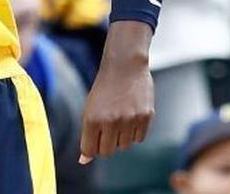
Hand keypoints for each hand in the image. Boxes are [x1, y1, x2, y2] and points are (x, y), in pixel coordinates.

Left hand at [79, 21, 154, 162]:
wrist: (125, 67)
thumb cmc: (104, 90)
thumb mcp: (90, 109)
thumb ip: (88, 135)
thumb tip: (84, 161)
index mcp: (92, 119)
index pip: (90, 150)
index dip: (91, 149)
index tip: (94, 140)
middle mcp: (111, 121)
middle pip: (108, 152)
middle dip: (106, 144)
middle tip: (107, 128)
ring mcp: (130, 120)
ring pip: (124, 146)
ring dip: (121, 137)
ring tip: (119, 118)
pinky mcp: (146, 117)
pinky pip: (139, 139)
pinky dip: (134, 132)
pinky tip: (131, 116)